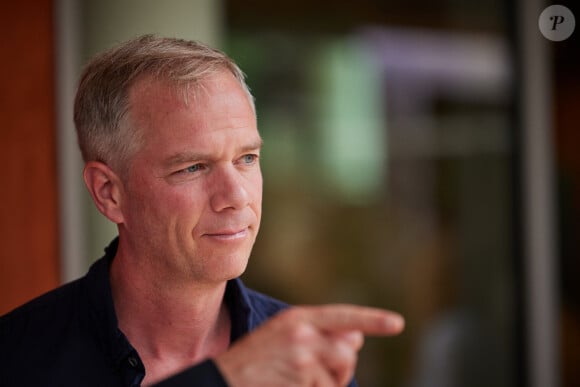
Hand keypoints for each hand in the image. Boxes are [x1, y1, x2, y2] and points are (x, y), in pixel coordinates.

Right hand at [215, 304, 403, 386]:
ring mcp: (302, 353)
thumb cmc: (256, 360)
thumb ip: (319, 335)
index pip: (343, 316)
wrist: (225, 378)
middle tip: (318, 377)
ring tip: (300, 383)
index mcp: (299, 317)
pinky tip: (291, 386)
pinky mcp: (301, 375)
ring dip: (328, 386)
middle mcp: (302, 330)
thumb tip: (356, 339)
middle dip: (342, 368)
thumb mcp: (284, 338)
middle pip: (347, 351)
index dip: (372, 320)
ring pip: (338, 374)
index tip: (397, 324)